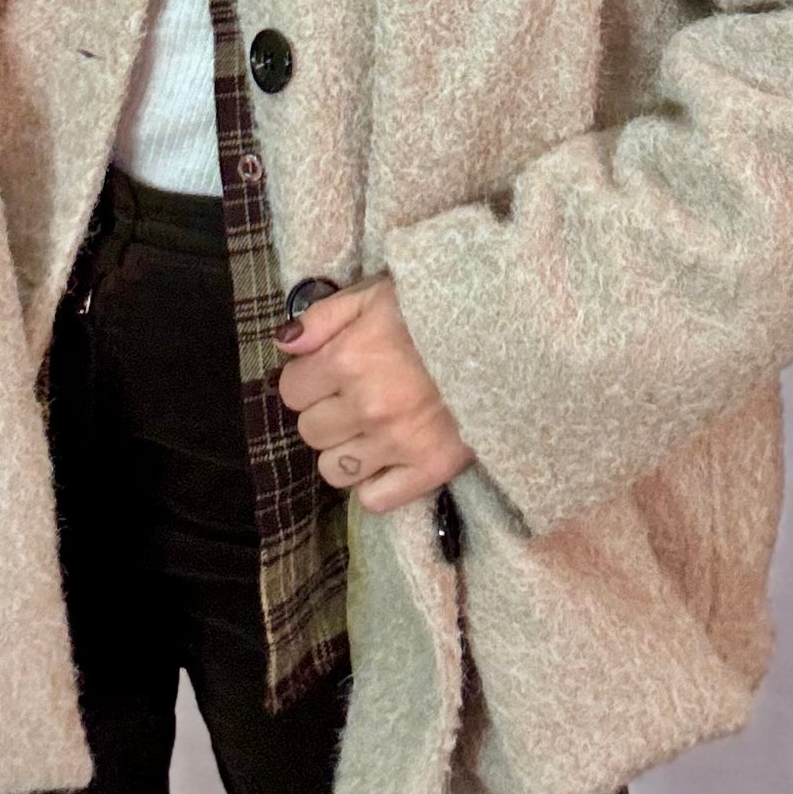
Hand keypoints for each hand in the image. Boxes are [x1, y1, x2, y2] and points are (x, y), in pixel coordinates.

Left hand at [273, 272, 475, 514]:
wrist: (509, 335)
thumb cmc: (436, 309)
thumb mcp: (376, 293)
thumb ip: (323, 317)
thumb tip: (283, 344)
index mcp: (350, 359)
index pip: (292, 390)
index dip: (307, 379)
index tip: (330, 370)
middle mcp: (368, 406)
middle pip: (310, 431)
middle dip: (326, 412)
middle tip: (355, 396)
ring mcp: (399, 442)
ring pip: (334, 469)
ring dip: (346, 449)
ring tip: (373, 427)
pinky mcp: (432, 468)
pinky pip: (374, 499)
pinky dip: (375, 483)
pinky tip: (390, 457)